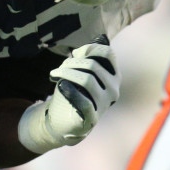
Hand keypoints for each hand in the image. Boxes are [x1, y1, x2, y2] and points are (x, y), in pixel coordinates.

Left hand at [17, 38, 119, 153]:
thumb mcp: (82, 74)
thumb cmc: (76, 93)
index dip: (90, 48)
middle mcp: (113, 89)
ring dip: (66, 73)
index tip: (75, 52)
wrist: (69, 121)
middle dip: (71, 63)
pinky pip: (83, 102)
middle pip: (92, 65)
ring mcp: (104, 104)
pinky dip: (70, 91)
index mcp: (114, 76)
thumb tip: (79, 51)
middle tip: (59, 68)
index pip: (108, 54)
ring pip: (87, 80)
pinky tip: (61, 86)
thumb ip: (84, 60)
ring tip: (55, 73)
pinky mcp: (93, 118)